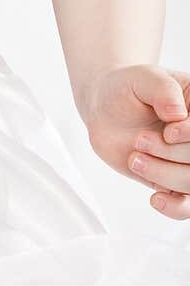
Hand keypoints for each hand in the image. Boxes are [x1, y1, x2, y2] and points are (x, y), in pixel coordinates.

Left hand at [83, 64, 189, 219]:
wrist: (105, 108)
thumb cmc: (126, 88)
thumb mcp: (142, 77)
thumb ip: (162, 90)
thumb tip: (178, 114)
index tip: (169, 132)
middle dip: (171, 153)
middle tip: (140, 140)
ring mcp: (186, 161)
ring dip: (164, 174)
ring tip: (135, 158)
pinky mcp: (172, 181)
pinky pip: (185, 206)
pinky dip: (175, 207)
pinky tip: (156, 198)